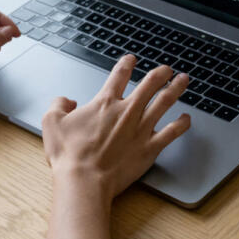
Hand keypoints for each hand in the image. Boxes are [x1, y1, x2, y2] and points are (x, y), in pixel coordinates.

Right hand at [42, 55, 190, 197]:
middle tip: (166, 69)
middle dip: (160, 74)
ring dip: (175, 89)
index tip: (131, 59)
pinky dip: (181, 124)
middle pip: (149, 85)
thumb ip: (58, 105)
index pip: (119, 76)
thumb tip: (66, 101)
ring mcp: (141, 129)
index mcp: (104, 103)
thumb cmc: (69, 154)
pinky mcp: (150, 148)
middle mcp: (126, 112)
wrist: (85, 180)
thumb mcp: (51, 122)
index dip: (126, 64)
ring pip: (164, 103)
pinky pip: (171, 133)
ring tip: (183, 80)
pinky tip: (187, 119)